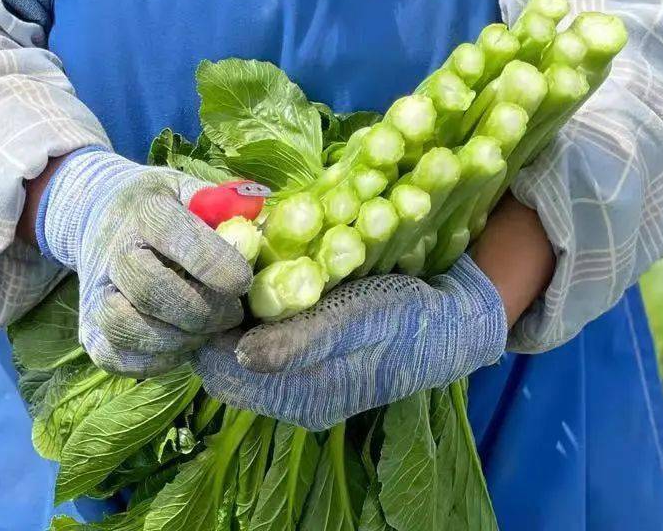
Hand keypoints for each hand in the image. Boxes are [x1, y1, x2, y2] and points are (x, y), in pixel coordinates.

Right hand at [36, 146, 252, 377]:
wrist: (102, 214)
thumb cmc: (164, 204)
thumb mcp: (192, 190)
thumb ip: (226, 208)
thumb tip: (260, 230)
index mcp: (145, 210)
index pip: (176, 236)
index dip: (215, 264)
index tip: (244, 281)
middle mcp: (113, 251)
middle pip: (151, 290)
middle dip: (202, 311)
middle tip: (233, 314)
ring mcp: (95, 293)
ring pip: (129, 328)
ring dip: (179, 339)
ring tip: (208, 331)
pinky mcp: (88, 330)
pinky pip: (119, 358)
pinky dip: (157, 360)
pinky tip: (182, 343)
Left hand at [194, 254, 506, 431]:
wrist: (456, 321)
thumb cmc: (407, 318)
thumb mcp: (356, 321)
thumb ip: (299, 342)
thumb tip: (241, 354)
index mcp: (303, 397)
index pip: (222, 374)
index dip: (206, 328)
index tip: (206, 279)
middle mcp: (297, 396)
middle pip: (228, 362)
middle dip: (219, 317)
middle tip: (221, 265)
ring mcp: (307, 378)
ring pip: (245, 348)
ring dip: (238, 311)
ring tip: (242, 265)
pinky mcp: (318, 356)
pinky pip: (270, 338)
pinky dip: (261, 309)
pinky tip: (268, 276)